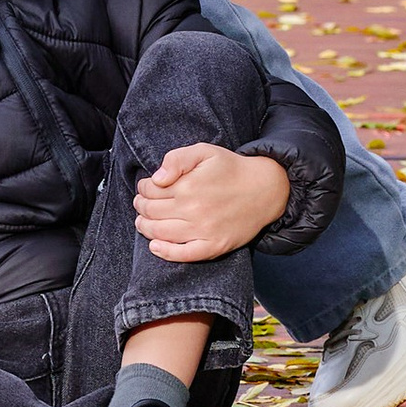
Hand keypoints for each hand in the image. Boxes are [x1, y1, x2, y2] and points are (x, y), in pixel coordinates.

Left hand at [133, 141, 291, 260]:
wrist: (265, 189)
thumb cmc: (231, 168)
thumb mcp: (204, 151)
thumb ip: (177, 159)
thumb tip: (156, 178)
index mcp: (189, 186)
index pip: (151, 190)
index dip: (143, 188)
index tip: (144, 187)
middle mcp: (194, 210)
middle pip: (152, 212)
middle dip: (141, 206)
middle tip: (140, 203)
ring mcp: (204, 230)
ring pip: (161, 233)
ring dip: (145, 227)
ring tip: (142, 221)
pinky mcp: (214, 246)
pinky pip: (184, 255)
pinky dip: (165, 252)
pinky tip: (155, 246)